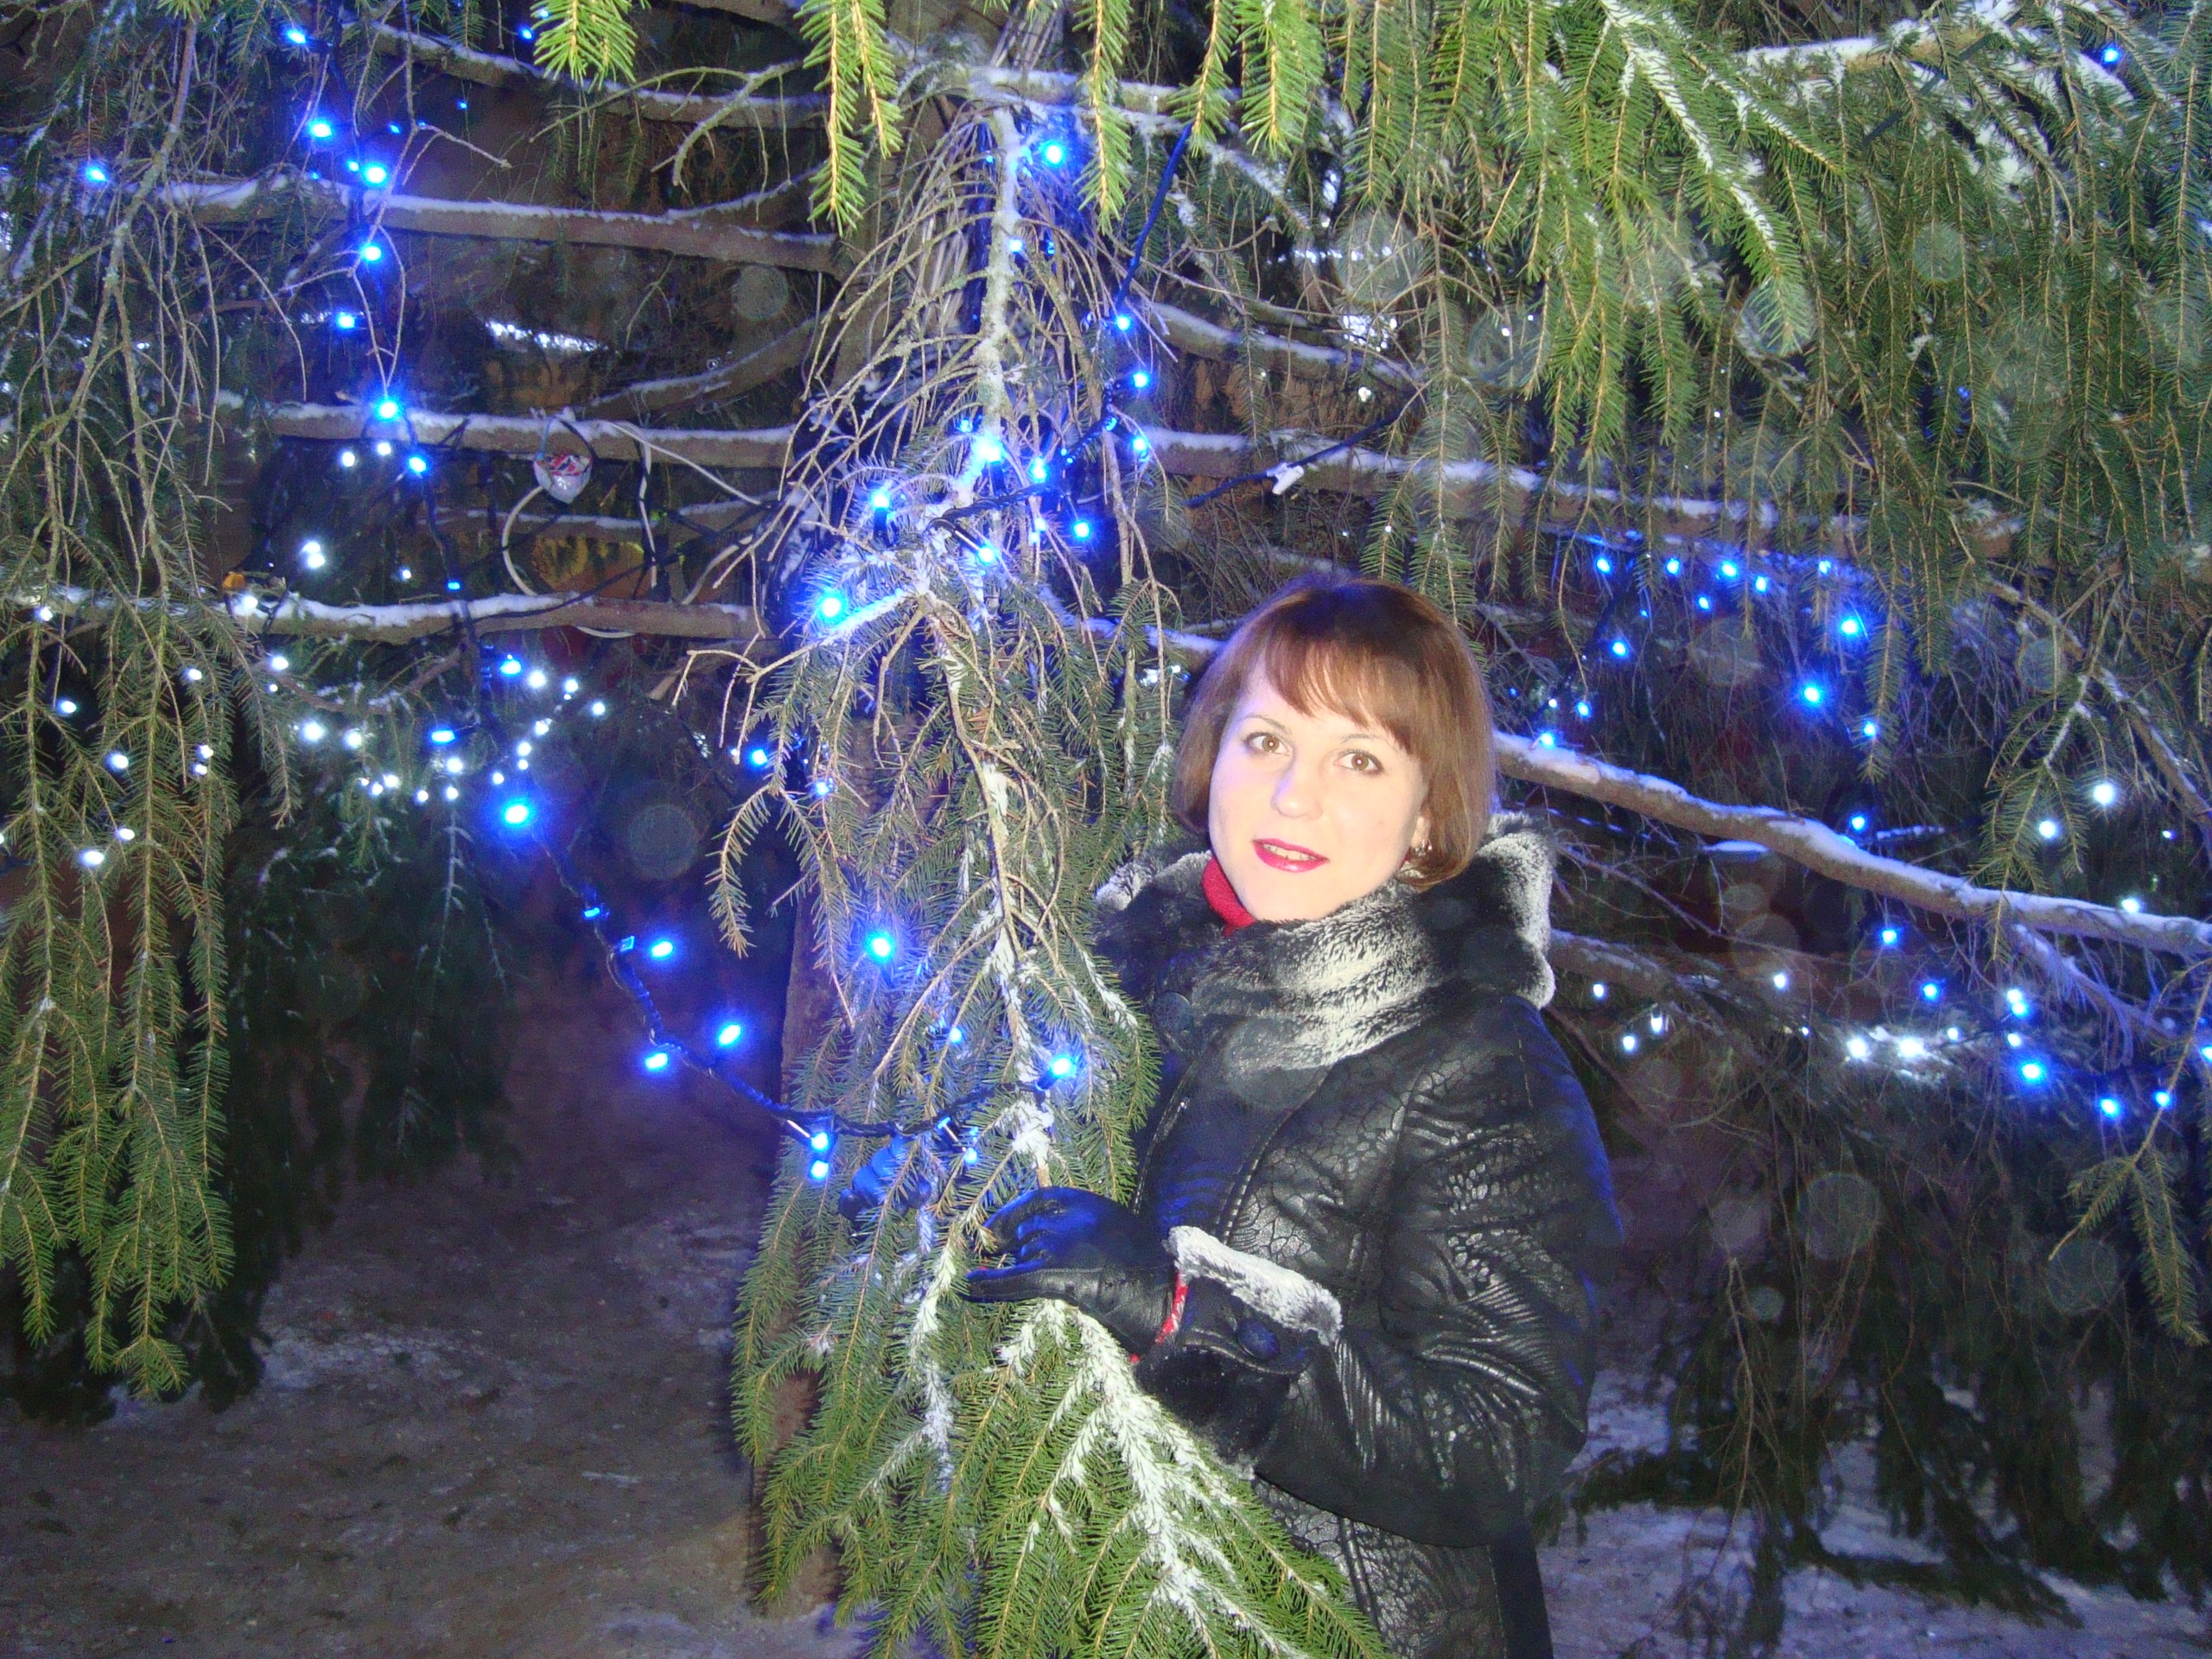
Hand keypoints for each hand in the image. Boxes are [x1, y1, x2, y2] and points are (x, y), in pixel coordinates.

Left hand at [964, 1187, 1174, 1354]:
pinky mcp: (1052, 1274)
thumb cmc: (1141, 1258)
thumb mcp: (1113, 1224)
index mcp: (1083, 1202)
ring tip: (1003, 1273)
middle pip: (1027, 1230)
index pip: (1037, 1198)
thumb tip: (1051, 1231)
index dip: (1012, 1210)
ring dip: (1013, 1265)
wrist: (1155, 1286)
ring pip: (1022, 1253)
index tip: (997, 1222)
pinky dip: (990, 1283)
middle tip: (997, 1251)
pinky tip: (971, 1283)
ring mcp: (1057, 1246)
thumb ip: (1083, 1223)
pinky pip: (1012, 1279)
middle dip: (1013, 1243)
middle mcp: (1065, 1220)